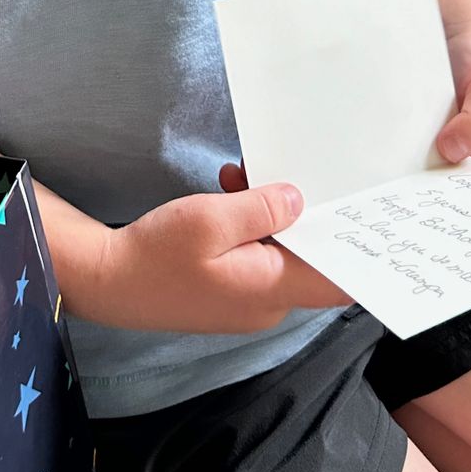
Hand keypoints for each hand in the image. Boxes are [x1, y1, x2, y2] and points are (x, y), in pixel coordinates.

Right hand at [99, 183, 350, 334]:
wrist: (106, 281)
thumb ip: (261, 209)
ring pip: (280, 250)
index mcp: (271, 288)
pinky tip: (228, 194)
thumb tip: (299, 202)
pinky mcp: (228, 290)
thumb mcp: (211, 220)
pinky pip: (256, 254)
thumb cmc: (156, 253)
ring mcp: (247, 299)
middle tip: (285, 169)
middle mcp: (267, 302)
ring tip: (241, 177)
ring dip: (268, 211)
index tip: (364, 211)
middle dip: (302, 210)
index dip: (356, 250)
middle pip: (309, 256)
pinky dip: (249, 224)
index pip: (338, 282)